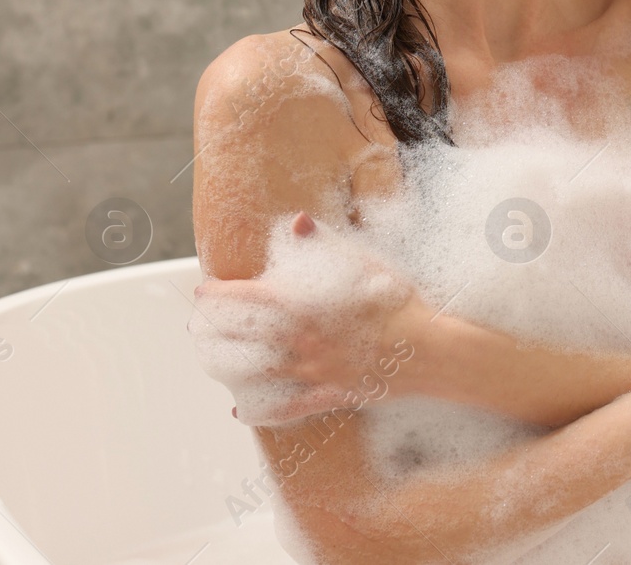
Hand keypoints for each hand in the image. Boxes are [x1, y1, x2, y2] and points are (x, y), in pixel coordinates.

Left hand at [189, 210, 425, 423]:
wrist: (433, 349)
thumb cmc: (400, 302)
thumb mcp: (367, 263)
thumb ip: (326, 244)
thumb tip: (297, 221)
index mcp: (310, 306)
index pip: (252, 299)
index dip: (221, 295)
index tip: (204, 291)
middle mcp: (306, 341)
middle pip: (245, 337)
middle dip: (214, 330)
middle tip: (196, 327)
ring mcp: (316, 372)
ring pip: (258, 372)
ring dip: (227, 367)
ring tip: (208, 361)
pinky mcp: (331, 394)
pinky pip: (288, 408)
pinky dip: (261, 410)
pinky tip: (241, 410)